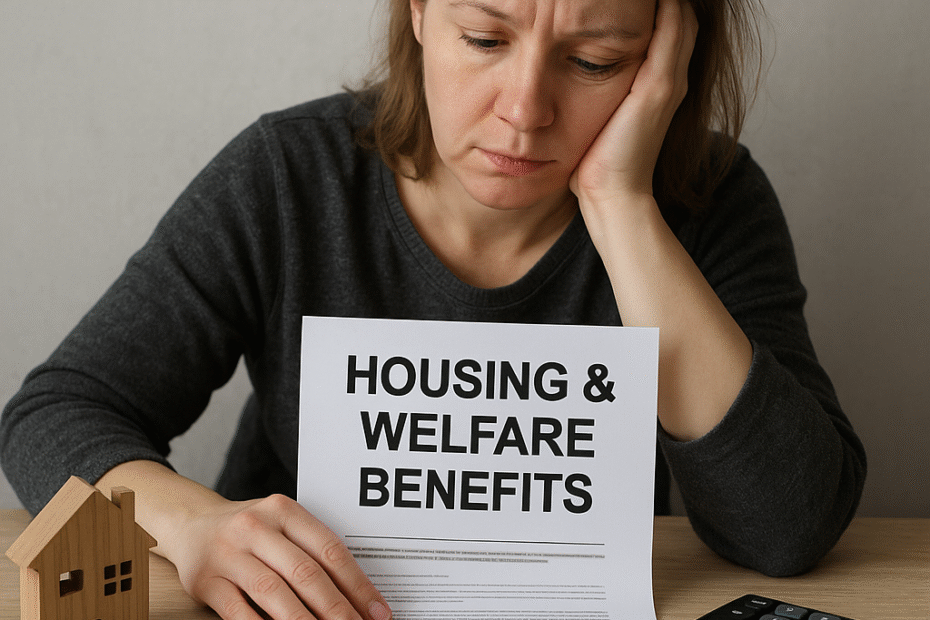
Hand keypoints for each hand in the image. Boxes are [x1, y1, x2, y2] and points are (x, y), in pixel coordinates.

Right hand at [171, 494, 391, 619]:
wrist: (190, 524)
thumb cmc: (250, 530)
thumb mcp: (281, 526)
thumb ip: (312, 551)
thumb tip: (356, 597)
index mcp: (283, 510)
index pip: (329, 550)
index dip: (357, 585)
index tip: (378, 612)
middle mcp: (255, 527)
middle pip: (305, 573)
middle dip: (337, 609)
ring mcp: (228, 554)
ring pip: (274, 594)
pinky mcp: (206, 581)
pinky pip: (239, 613)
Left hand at [570, 0, 697, 207]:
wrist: (611, 195)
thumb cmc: (596, 163)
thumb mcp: (595, 116)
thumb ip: (593, 92)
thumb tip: (564, 75)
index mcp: (658, 85)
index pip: (666, 30)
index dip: (653, 7)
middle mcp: (671, 79)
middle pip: (678, 18)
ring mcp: (670, 81)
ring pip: (680, 18)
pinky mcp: (661, 86)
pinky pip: (672, 31)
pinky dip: (666, 7)